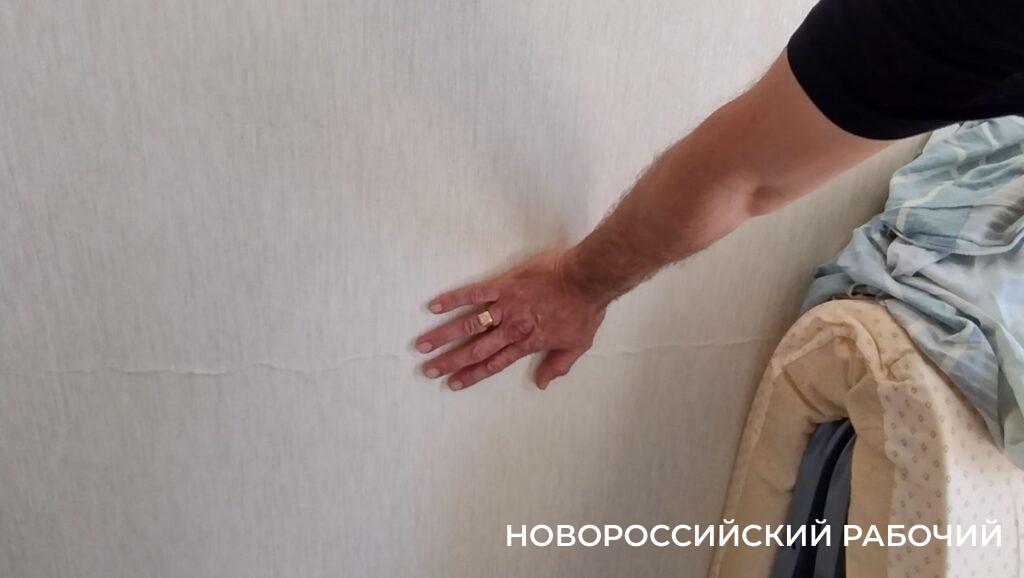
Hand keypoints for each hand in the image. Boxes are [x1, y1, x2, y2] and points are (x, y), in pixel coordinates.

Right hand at [415, 250, 606, 390]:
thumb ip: (558, 366)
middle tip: (428, 370)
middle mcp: (511, 328)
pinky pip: (475, 292)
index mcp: (525, 343)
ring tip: (422, 345)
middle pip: (474, 349)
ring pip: (468, 324)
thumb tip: (543, 384)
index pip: (493, 364)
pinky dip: (454, 299)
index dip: (472, 375)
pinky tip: (434, 305)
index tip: (452, 384)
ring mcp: (506, 306)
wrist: (587, 279)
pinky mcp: (504, 285)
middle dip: (450, 361)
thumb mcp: (578, 345)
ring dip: (443, 335)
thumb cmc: (584, 311)